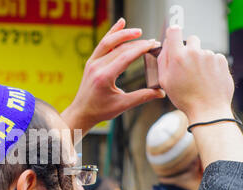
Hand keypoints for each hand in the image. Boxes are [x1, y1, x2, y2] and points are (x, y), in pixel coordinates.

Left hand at [63, 18, 164, 135]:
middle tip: (152, 41)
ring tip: (138, 31)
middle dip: (137, 43)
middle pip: (120, 48)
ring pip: (108, 42)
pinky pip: (102, 44)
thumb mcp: (122, 105)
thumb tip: (161, 92)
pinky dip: (112, 33)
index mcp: (104, 77)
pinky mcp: (91, 61)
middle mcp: (96, 67)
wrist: (81, 112)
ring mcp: (92, 63)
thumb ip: (142, 97)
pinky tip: (121, 24)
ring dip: (124, 34)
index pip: (125, 56)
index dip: (141, 49)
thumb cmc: (100, 111)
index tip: (154, 45)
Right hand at [157, 25, 234, 123]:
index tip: (174, 38)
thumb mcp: (165, 82)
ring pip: (203, 51)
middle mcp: (194, 52)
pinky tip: (207, 78)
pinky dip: (210, 65)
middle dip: (189, 49)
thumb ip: (162, 61)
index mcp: (178, 57)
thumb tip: (164, 47)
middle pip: (191, 39)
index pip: (174, 31)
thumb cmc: (185, 98)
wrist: (207, 108)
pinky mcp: (221, 60)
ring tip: (198, 77)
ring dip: (200, 60)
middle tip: (187, 65)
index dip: (173, 34)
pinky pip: (214, 57)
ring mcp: (209, 55)